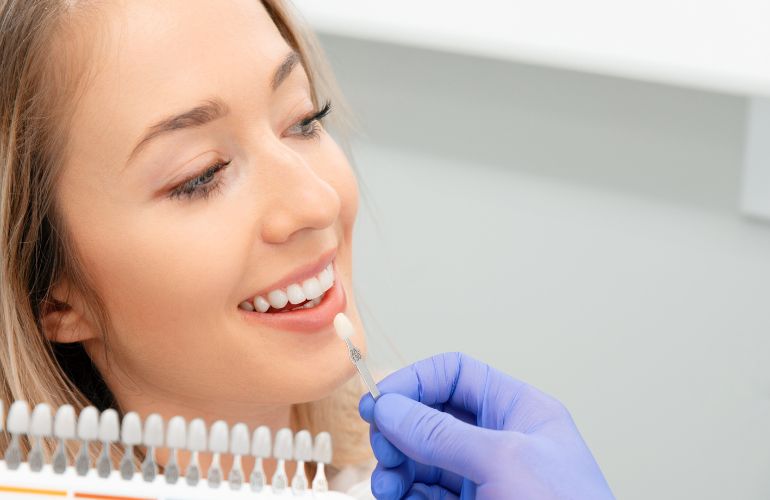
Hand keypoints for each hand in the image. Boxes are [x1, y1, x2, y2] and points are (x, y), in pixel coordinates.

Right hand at [359, 352, 614, 498]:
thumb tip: (390, 407)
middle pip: (432, 416)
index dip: (416, 381)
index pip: (456, 374)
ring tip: (387, 483)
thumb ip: (441, 433)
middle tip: (383, 449)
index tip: (381, 402)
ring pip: (423, 457)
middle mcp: (499, 440)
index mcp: (519, 411)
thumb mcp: (503, 462)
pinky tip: (396, 497)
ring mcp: (484, 478)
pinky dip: (404, 492)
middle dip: (401, 429)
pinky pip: (425, 492)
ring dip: (395, 465)